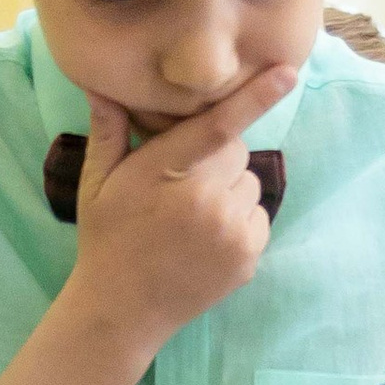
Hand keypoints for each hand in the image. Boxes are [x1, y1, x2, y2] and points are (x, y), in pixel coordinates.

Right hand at [66, 64, 298, 351]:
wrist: (121, 311)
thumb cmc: (107, 239)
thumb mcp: (97, 184)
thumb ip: (109, 132)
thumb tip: (98, 84)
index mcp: (166, 173)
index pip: (218, 126)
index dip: (255, 97)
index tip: (287, 72)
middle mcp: (205, 201)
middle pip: (237, 150)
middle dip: (217, 158)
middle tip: (183, 185)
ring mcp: (230, 233)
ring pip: (250, 183)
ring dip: (230, 190)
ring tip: (193, 217)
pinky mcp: (247, 258)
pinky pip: (258, 218)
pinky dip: (240, 222)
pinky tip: (207, 239)